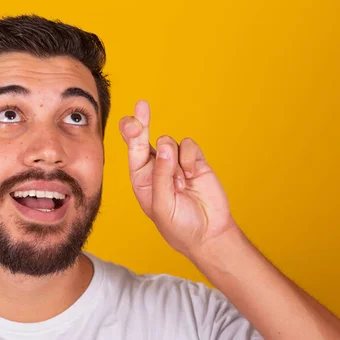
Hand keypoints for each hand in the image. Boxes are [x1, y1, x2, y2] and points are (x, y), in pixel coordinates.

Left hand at [119, 100, 237, 260]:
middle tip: (141, 105)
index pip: (132, 152)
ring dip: (173, 162)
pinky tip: (191, 175)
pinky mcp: (194, 161)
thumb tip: (163, 146)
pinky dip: (189, 158)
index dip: (131, 134)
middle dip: (142, 121)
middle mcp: (155, 168)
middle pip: (144, 137)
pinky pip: (188, 146)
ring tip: (181, 185)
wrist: (209, 234)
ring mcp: (175, 163)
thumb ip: (160, 176)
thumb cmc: (179, 226)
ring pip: (168, 142)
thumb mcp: (162, 205)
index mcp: (141, 178)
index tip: (133, 123)